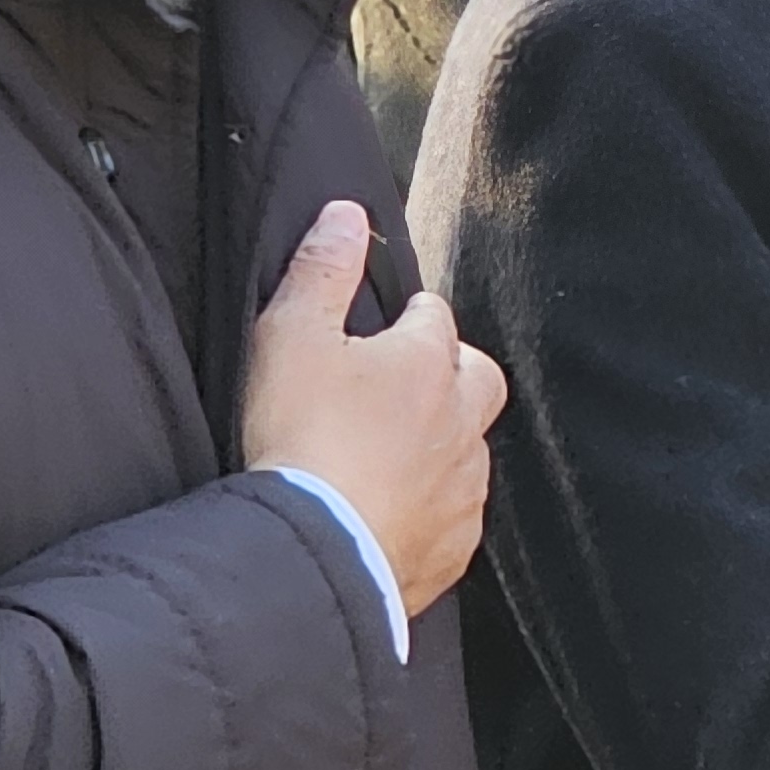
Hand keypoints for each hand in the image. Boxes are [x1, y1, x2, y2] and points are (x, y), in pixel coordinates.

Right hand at [239, 200, 504, 616]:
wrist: (313, 554)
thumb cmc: (299, 439)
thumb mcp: (291, 338)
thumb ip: (322, 270)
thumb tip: (348, 215)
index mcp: (427, 362)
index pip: (433, 317)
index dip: (408, 319)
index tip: (386, 328)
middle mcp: (461, 420)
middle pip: (478, 378)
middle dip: (453, 372)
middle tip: (406, 384)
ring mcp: (463, 486)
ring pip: (471, 448)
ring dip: (442, 443)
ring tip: (394, 454)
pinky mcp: (454, 545)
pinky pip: (457, 516)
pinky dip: (434, 508)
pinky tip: (398, 514)